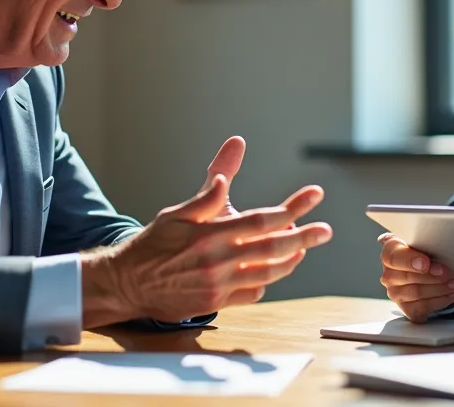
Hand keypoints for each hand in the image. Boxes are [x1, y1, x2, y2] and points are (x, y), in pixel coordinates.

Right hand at [82, 139, 331, 325]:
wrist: (127, 283)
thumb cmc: (154, 243)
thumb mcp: (178, 212)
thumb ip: (210, 190)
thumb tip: (234, 150)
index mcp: (210, 233)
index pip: (261, 220)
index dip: (292, 208)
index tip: (314, 195)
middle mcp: (218, 261)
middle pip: (273, 249)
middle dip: (304, 238)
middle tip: (326, 230)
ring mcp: (219, 285)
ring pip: (269, 274)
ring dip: (290, 260)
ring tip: (303, 247)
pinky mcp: (217, 302)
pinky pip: (254, 292)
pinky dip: (267, 279)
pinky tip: (273, 268)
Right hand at [378, 233, 453, 321]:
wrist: (431, 270)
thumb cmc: (426, 253)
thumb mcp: (426, 243)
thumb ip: (426, 243)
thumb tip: (440, 245)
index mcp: (390, 252)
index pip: (393, 257)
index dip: (409, 261)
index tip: (426, 263)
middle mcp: (389, 274)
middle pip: (408, 277)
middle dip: (432, 275)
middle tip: (449, 272)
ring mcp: (395, 293)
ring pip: (417, 292)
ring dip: (440, 288)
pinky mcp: (406, 308)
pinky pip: (423, 307)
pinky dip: (440, 300)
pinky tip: (451, 293)